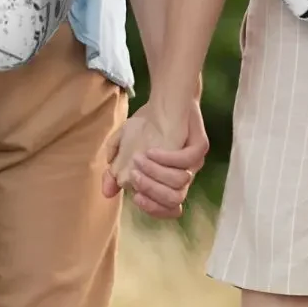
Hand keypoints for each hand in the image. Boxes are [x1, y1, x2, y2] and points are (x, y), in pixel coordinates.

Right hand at [102, 99, 207, 219]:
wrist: (166, 97)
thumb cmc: (147, 124)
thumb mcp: (125, 145)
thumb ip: (115, 169)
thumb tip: (107, 192)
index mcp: (169, 181)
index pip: (168, 209)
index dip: (153, 209)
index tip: (135, 197)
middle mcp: (184, 176)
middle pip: (174, 200)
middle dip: (151, 191)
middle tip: (134, 175)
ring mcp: (194, 162)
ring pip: (180, 183)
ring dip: (156, 174)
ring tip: (139, 159)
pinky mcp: (200, 146)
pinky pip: (186, 160)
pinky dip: (167, 159)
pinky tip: (151, 150)